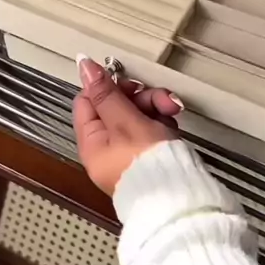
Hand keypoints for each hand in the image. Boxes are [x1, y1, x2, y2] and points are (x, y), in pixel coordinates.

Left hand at [73, 57, 180, 195]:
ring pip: (137, 116)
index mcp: (92, 144)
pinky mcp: (149, 158)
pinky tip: (172, 127)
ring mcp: (129, 155)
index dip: (108, 88)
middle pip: (116, 107)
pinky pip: (152, 131)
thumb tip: (84, 66)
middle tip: (157, 99)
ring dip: (156, 107)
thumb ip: (105, 93)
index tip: (128, 84)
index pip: (88, 102)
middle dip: (141, 98)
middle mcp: (107, 151)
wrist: (181, 198)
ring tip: (171, 110)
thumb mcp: (125, 120)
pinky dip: (163, 124)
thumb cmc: (150, 165)